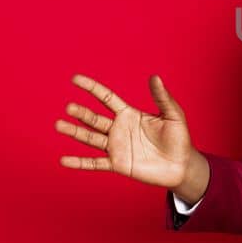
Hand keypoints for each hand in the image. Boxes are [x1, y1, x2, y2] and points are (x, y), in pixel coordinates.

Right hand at [55, 74, 207, 196]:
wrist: (182, 165)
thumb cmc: (179, 138)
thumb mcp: (172, 114)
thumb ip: (162, 97)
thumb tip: (154, 77)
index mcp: (129, 114)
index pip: (106, 98)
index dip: (91, 88)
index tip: (75, 79)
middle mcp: (119, 129)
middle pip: (94, 118)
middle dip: (81, 113)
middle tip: (69, 108)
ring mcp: (116, 147)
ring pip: (90, 138)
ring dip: (75, 132)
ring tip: (59, 125)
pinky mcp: (118, 164)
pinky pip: (94, 163)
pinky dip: (79, 163)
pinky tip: (64, 160)